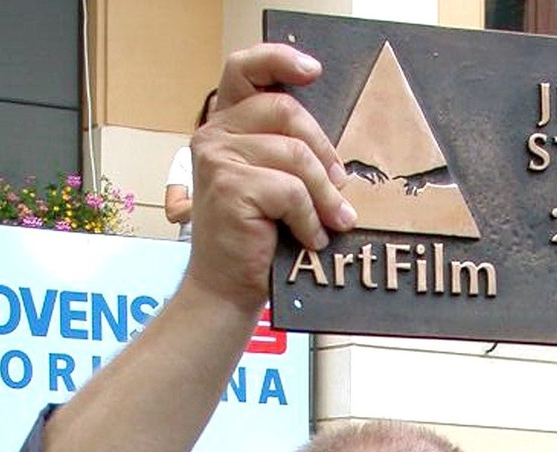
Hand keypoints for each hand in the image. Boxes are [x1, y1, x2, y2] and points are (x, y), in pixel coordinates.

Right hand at [186, 43, 357, 311]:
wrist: (226, 288)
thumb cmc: (256, 241)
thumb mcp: (274, 188)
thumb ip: (290, 155)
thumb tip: (340, 160)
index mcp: (226, 125)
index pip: (245, 69)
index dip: (279, 59)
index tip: (314, 71)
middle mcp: (215, 134)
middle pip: (286, 112)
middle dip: (324, 153)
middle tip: (341, 189)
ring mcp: (218, 159)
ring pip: (294, 156)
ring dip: (324, 195)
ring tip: (333, 223)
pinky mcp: (230, 187)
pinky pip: (290, 191)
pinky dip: (309, 219)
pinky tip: (310, 240)